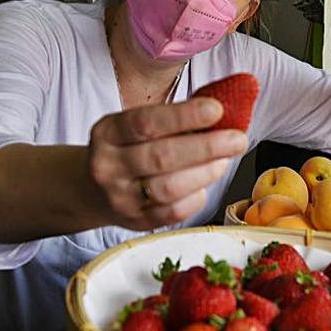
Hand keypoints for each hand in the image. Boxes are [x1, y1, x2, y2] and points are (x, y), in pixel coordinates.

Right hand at [87, 98, 247, 228]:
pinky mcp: (135, 222)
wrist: (93, 189)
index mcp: (108, 133)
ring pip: (169, 188)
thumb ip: (174, 118)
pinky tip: (204, 184)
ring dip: (205, 173)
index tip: (217, 110)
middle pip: (161, 157)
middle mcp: (108, 166)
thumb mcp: (136, 125)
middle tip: (237, 139)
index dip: (184, 116)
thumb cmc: (128, 149)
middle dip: (206, 147)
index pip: (146, 122)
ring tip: (223, 161)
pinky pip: (173, 213)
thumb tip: (226, 107)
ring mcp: (120, 198)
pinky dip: (196, 197)